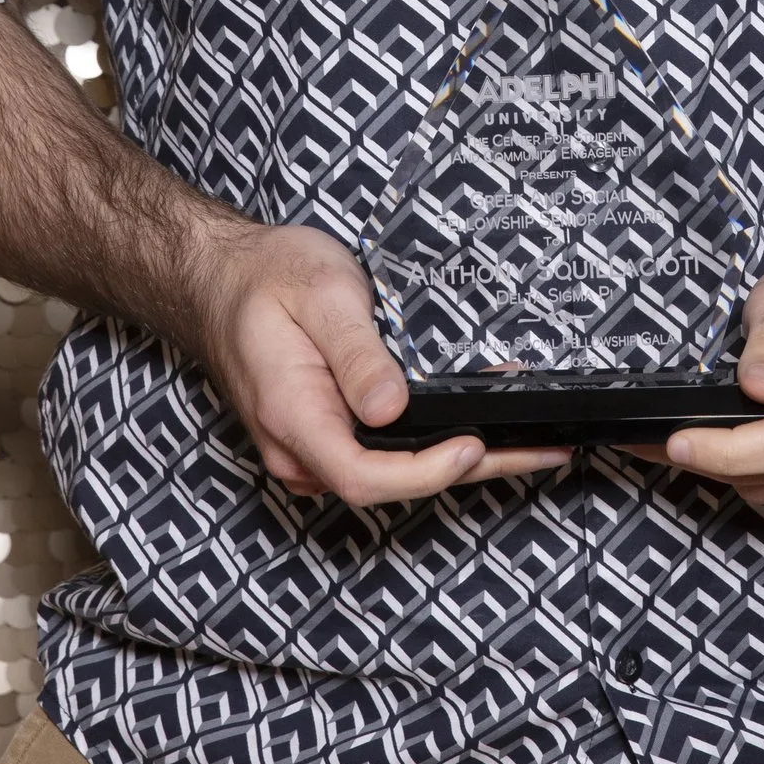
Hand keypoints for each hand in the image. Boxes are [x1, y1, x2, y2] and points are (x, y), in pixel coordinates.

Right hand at [192, 224, 568, 508]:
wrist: (220, 279)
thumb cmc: (267, 278)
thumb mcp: (321, 295)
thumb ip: (357, 354)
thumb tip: (392, 408)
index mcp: (293, 415)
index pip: (365, 476)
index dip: (427, 473)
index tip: (476, 445)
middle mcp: (297, 449)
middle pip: (391, 486)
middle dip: (470, 469)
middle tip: (543, 450)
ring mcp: (308, 450)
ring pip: (391, 477)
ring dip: (458, 462)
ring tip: (528, 442)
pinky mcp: (322, 440)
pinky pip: (378, 458)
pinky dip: (430, 447)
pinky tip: (474, 428)